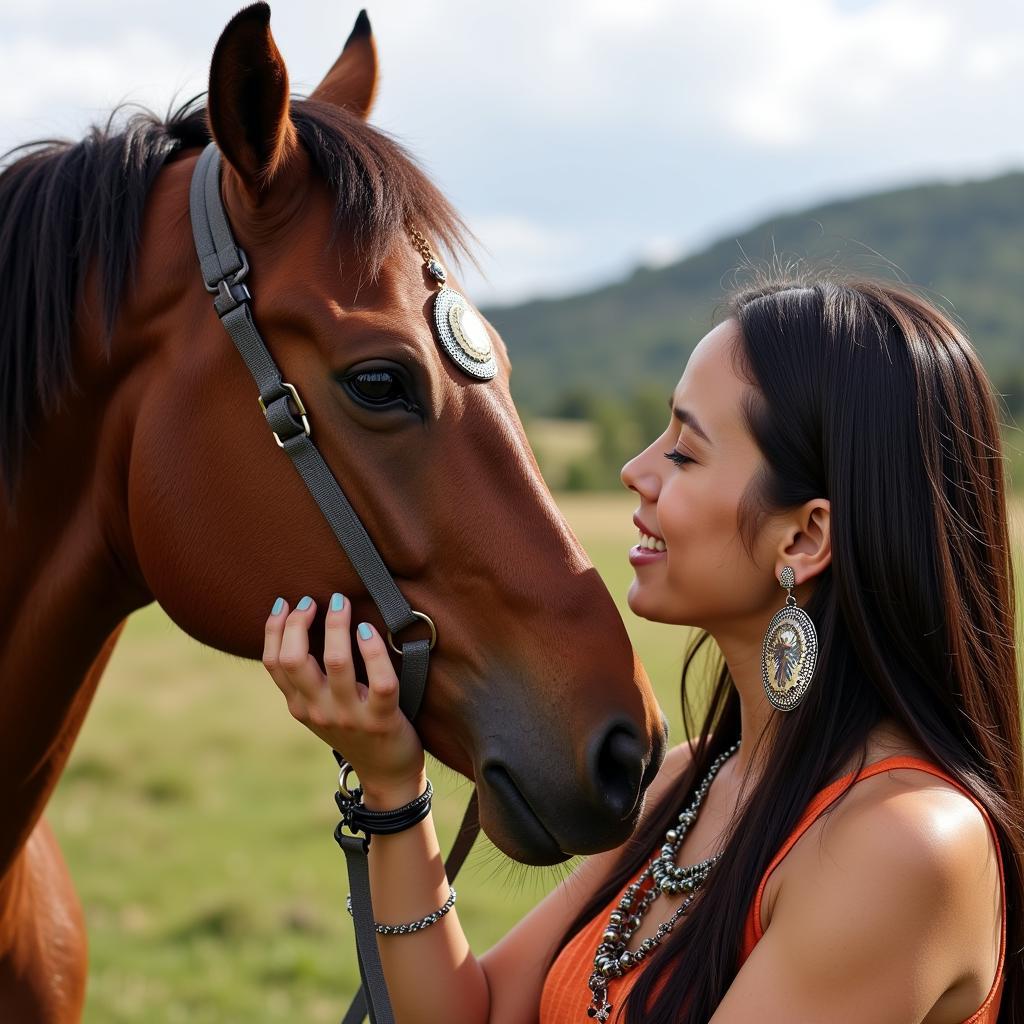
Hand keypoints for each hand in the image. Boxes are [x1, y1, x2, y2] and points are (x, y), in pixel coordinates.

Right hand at [262, 593, 425, 803]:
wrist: (387, 775)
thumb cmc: (354, 729)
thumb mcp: (320, 708)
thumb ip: (307, 679)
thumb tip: (297, 626)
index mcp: (299, 706)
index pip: (274, 663)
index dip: (275, 628)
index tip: (286, 603)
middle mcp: (319, 711)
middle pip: (295, 659)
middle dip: (299, 622)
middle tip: (313, 600)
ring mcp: (350, 716)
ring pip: (336, 663)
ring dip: (337, 626)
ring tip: (341, 603)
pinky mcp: (383, 719)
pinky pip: (380, 681)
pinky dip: (373, 651)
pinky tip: (368, 631)